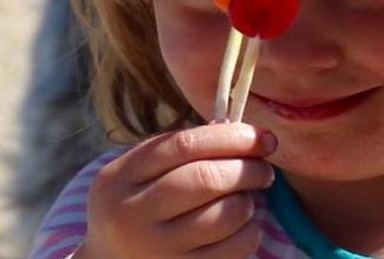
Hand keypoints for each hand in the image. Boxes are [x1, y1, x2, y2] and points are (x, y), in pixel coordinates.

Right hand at [76, 123, 276, 258]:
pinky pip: (234, 248)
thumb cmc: (139, 207)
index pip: (184, 145)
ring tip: (247, 199)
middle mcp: (131, 215)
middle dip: (248, 168)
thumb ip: (182, 151)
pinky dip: (250, 231)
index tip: (262, 137)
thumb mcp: (139, 174)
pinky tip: (243, 226)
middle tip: (263, 170)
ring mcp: (155, 250)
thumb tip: (248, 136)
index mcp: (120, 177)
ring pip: (225, 214)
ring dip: (249, 201)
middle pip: (206, 179)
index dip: (231, 137)